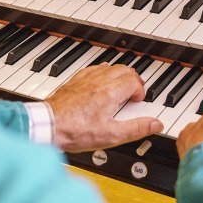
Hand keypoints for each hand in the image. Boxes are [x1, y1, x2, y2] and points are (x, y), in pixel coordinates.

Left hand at [46, 64, 163, 151]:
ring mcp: (86, 78)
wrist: (47, 125)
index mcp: (111, 92)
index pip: (134, 81)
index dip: (140, 91)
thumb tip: (155, 124)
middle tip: (134, 93)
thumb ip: (136, 129)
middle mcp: (100, 81)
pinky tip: (100, 84)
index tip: (137, 102)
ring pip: (110, 67)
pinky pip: (94, 69)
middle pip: (124, 69)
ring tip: (121, 88)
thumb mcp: (111, 135)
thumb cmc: (76, 131)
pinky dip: (103, 73)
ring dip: (119, 75)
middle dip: (133, 80)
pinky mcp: (75, 80)